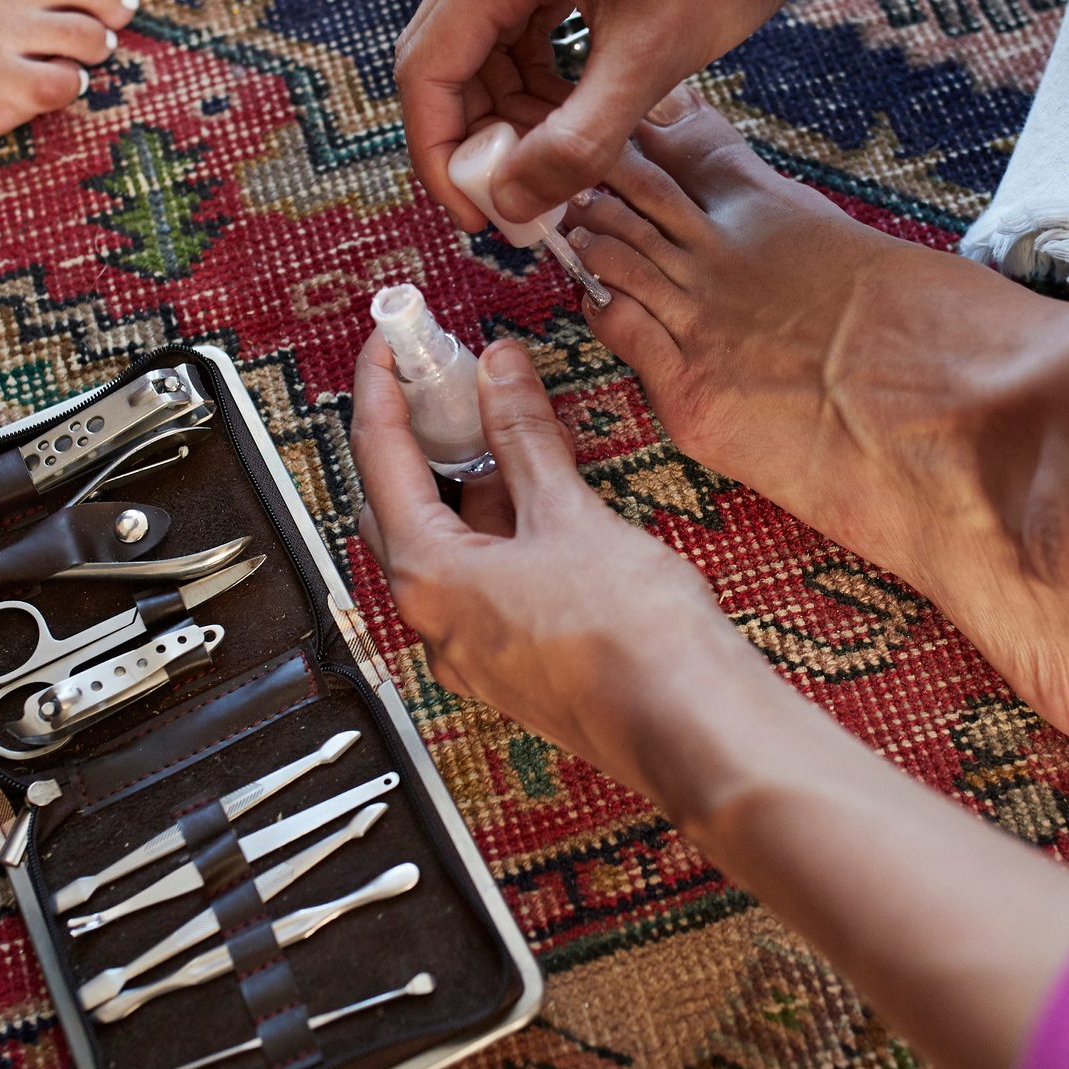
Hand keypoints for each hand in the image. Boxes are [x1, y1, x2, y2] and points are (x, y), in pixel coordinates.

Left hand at [351, 331, 752, 787]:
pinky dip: (503, 523)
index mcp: (427, 578)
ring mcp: (476, 647)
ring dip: (472, 479)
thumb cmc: (630, 639)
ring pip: (451, 543)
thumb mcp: (569, 513)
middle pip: (401, 504)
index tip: (390, 343)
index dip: (382, 389)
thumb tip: (497, 375)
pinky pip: (488, 576)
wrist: (690, 725)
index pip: (378, 460)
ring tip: (510, 422)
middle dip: (421, 436)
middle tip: (446, 380)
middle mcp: (436, 621)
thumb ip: (524, 436)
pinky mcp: (516, 661)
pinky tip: (544, 489)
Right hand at [395, 0, 837, 229]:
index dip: (440, 152)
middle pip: (449, 53)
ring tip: (559, 153)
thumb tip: (513, 199)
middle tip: (518, 193)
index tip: (474, 210)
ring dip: (511, 104)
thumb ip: (575, 140)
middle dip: (476, 133)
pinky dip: (538, 68)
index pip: (428, 69)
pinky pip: (523, 14)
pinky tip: (577, 102)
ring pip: (486, 37)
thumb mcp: (652, 61)